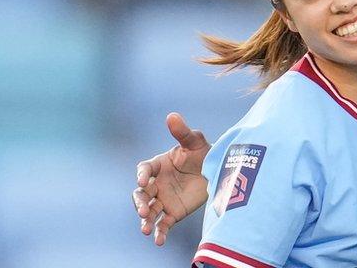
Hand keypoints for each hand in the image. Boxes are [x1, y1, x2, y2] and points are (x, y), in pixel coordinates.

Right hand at [132, 112, 211, 244]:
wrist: (217, 171)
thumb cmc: (203, 152)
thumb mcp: (195, 141)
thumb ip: (182, 132)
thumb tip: (171, 115)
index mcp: (157, 165)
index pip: (143, 169)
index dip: (142, 174)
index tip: (144, 180)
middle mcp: (156, 183)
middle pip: (141, 194)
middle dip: (139, 202)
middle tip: (143, 210)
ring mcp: (163, 199)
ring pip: (148, 211)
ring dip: (145, 220)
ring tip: (145, 230)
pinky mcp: (172, 213)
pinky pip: (162, 224)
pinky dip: (159, 233)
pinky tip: (158, 241)